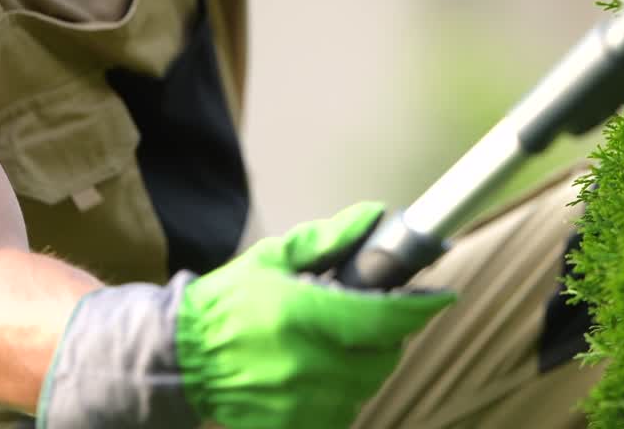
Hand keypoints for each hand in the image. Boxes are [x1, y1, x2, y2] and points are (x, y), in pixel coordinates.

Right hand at [178, 203, 454, 427]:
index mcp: (300, 314)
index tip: (442, 297)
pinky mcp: (289, 426)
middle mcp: (303, 362)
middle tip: (374, 321)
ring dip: (364, 367)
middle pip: (382, 358)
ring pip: (364, 389)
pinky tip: (322, 373)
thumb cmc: (227, 302)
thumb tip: (374, 216)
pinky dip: (342, 394)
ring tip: (339, 347)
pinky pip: (340, 414)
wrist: (180, 356)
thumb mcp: (274, 258)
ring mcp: (297, 401)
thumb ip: (328, 239)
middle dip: (387, 338)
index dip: (420, 309)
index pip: (383, 318)